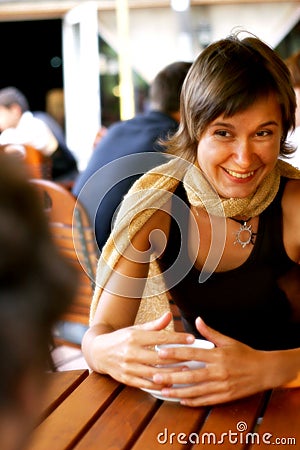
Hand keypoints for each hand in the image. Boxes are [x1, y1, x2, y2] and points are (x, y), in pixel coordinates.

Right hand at [88, 312, 194, 388]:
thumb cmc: (122, 338)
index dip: (177, 338)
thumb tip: (169, 315)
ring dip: (171, 373)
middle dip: (178, 358)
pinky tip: (170, 384)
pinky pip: (145, 384)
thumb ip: (154, 325)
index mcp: (134, 337)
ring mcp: (128, 367)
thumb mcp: (136, 329)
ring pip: (154, 372)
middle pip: (159, 357)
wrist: (99, 352)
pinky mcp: (126, 379)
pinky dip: (158, 385)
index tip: (191, 339)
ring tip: (186, 371)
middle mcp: (131, 352)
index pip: (160, 337)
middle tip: (194, 357)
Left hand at [153, 317, 269, 405]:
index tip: (160, 352)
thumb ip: (210, 332)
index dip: (175, 353)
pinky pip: (205, 400)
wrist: (264, 371)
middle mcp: (218, 372)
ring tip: (163, 391)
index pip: (192, 354)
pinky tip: (181, 400)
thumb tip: (197, 320)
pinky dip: (193, 401)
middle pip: (190, 375)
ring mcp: (221, 386)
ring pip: (195, 390)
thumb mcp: (228, 340)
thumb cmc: (245, 354)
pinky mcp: (224, 396)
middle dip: (171, 376)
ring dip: (178, 392)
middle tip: (155, 376)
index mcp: (217, 356)